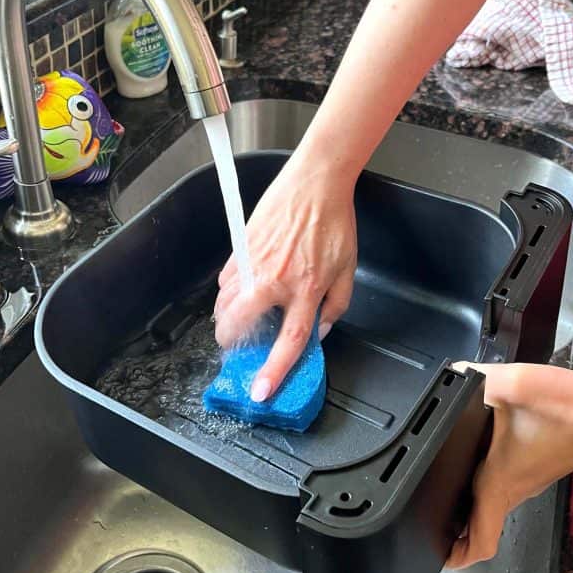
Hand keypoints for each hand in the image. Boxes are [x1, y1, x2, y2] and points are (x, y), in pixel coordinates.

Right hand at [214, 155, 357, 400]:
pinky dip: (227, 291)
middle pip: (239, 322)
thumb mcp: (347, 270)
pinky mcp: (241, 246)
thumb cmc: (334, 222)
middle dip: (232, 341)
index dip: (274, 370)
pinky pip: (225, 279)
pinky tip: (239, 291)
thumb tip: (319, 331)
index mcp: (306, 288)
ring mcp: (254, 262)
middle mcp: (275, 278)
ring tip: (236, 321)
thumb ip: (335, 306)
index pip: (289, 341)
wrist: (316, 182)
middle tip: (238, 345)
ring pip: (225, 301)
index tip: (261, 391)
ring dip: (227, 317)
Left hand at [446, 363, 572, 568]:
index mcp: (500, 481)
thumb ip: (475, 378)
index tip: (431, 554)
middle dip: (452, 534)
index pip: (480, 540)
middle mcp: (514, 490)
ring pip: (492, 508)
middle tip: (424, 522)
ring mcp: (527, 482)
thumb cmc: (565, 406)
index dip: (456, 556)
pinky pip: (504, 488)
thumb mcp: (512, 385)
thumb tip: (451, 374)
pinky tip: (471, 462)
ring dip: (468, 511)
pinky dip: (483, 489)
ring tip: (439, 493)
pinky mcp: (536, 468)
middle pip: (481, 528)